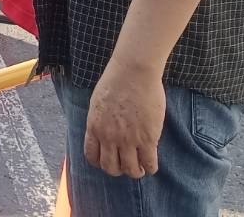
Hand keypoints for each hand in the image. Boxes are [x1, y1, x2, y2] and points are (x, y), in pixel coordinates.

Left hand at [83, 63, 165, 178]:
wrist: (134, 72)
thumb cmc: (116, 80)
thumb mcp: (98, 103)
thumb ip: (100, 120)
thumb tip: (105, 131)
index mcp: (94, 127)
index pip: (92, 156)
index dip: (100, 163)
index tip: (108, 161)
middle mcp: (109, 137)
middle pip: (110, 167)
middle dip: (118, 170)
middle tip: (125, 166)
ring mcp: (129, 139)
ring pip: (130, 169)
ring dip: (135, 172)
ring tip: (140, 169)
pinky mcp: (148, 138)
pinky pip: (149, 162)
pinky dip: (151, 168)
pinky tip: (152, 165)